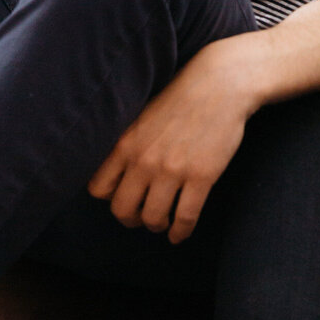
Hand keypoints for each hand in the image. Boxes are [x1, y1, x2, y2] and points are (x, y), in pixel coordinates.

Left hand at [88, 37, 258, 242]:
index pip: (99, 189)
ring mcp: (172, 170)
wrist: (220, 85)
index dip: (110, 198)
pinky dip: (181, 232)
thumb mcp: (143, 116)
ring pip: (153, 218)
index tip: (124, 197)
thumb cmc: (183, 97)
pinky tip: (181, 234)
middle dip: (132, 219)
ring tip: (164, 223)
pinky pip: (185, 217)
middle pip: (122, 210)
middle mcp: (144, 160)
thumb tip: (119, 171)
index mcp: (126, 144)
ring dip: (157, 225)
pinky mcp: (201, 176)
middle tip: (143, 217)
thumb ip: (128, 143)